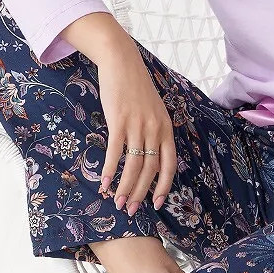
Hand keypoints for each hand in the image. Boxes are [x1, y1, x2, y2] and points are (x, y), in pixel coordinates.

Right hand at [94, 44, 177, 215]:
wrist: (122, 62)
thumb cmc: (136, 88)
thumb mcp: (154, 111)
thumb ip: (155, 133)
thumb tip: (150, 160)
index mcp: (166, 129)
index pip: (169, 165)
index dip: (163, 186)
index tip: (156, 204)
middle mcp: (155, 129)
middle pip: (149, 170)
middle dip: (140, 193)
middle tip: (130, 210)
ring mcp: (137, 126)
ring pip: (133, 165)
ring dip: (125, 188)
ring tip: (117, 203)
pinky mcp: (119, 121)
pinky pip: (116, 152)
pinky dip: (110, 171)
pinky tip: (105, 184)